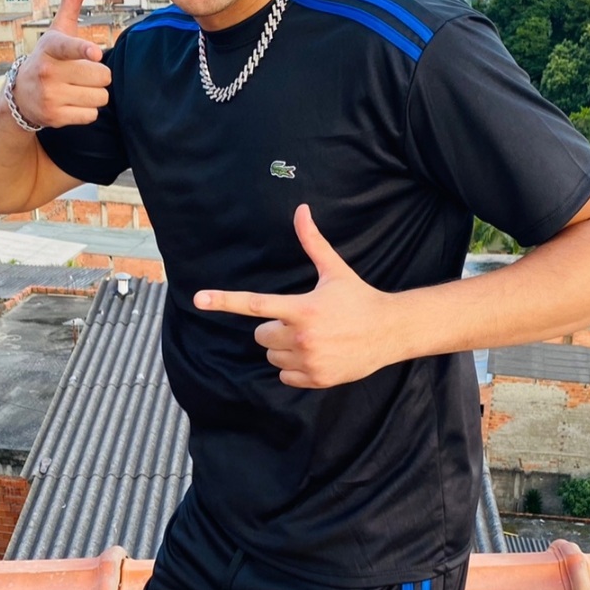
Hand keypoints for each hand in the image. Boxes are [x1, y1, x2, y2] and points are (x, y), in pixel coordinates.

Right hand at [10, 0, 111, 127]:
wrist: (21, 97)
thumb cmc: (49, 57)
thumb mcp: (58, 29)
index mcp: (50, 46)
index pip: (70, 47)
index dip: (84, 50)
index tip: (95, 53)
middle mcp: (47, 71)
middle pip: (101, 76)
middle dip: (98, 76)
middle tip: (79, 74)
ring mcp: (49, 95)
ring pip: (99, 97)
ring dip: (94, 95)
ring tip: (75, 89)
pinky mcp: (54, 117)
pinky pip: (91, 115)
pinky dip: (86, 112)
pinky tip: (71, 104)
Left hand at [193, 205, 398, 387]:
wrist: (389, 332)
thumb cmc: (358, 299)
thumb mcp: (334, 270)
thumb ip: (313, 242)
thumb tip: (301, 210)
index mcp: (302, 308)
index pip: (255, 304)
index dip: (224, 300)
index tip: (199, 299)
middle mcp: (302, 337)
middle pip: (260, 335)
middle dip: (274, 328)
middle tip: (300, 321)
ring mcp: (309, 360)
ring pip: (272, 356)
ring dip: (283, 348)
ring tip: (312, 338)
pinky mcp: (316, 378)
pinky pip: (285, 375)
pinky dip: (294, 367)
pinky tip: (316, 355)